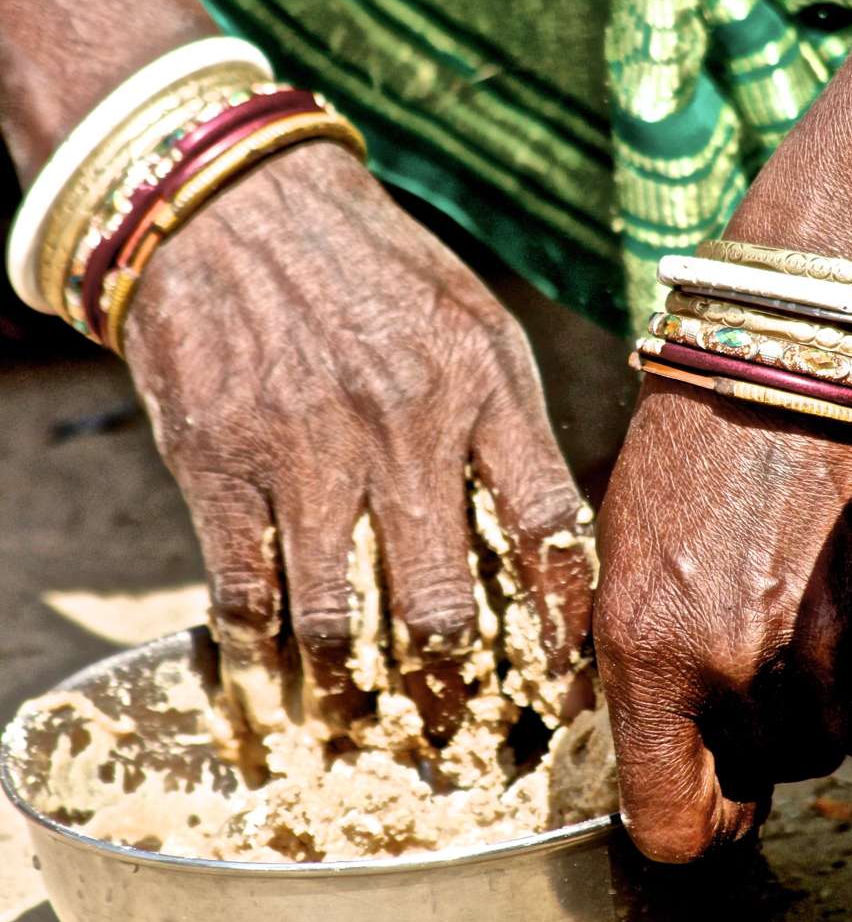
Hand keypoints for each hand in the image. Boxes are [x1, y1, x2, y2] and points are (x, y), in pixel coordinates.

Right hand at [123, 142, 593, 737]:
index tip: (561, 680)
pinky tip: (273, 675)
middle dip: (449, 683)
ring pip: (337, 621)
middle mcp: (401, 428)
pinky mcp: (220, 466)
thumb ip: (512, 425)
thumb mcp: (473, 322)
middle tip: (453, 717)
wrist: (233, 204)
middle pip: (439, 606)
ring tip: (356, 712)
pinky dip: (260, 653)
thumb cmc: (371, 271)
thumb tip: (544, 543)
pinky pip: (247, 594)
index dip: (560, 622)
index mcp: (481, 386)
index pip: (548, 530)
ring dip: (348, 686)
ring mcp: (305, 452)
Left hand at [594, 40, 851, 861]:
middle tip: (744, 667)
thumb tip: (668, 758)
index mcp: (649, 652)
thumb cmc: (691, 447)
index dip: (684, 827)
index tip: (692, 805)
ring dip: (810, 700)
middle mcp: (740, 667)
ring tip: (790, 608)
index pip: (673, 828)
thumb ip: (641, 669)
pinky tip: (834, 597)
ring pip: (828, 739)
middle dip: (750, 745)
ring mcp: (832, 649)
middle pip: (761, 781)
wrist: (791, 356)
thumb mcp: (625, 557)